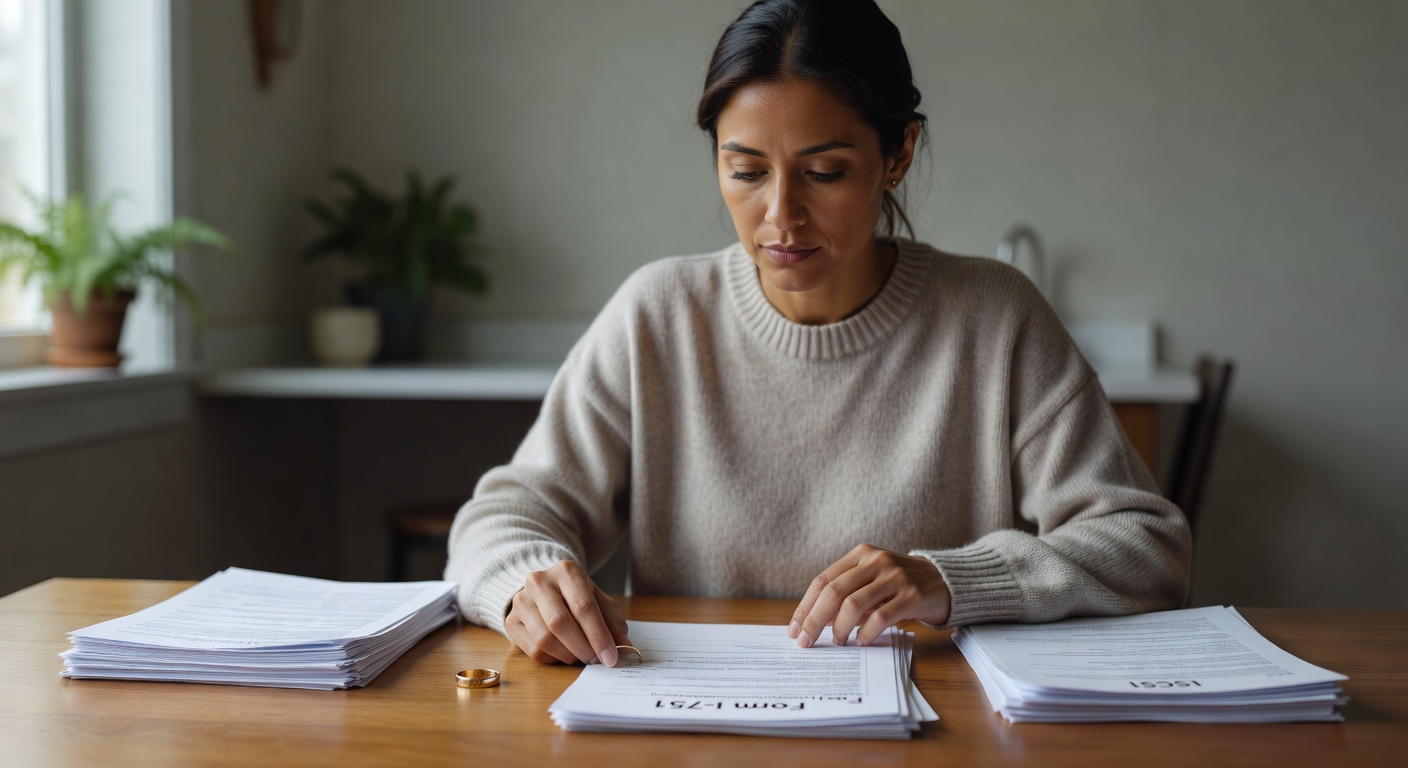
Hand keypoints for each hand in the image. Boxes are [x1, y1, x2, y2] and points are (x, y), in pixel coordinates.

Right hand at [505, 560, 631, 665]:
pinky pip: (533, 650)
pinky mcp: (511, 621)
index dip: (599, 635)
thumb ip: (612, 621)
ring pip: (545, 639)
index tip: (611, 657)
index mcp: (566, 571)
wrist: (544, 589)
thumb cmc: (576, 596)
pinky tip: (563, 654)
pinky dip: (553, 659)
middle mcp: (540, 582)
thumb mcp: (598, 600)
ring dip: (568, 655)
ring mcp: (521, 601)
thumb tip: (623, 646)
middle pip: (560, 623)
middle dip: (583, 648)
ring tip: (581, 657)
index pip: (583, 606)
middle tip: (597, 661)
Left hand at [787, 543, 950, 647]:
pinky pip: (880, 617)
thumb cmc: (900, 584)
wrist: (945, 580)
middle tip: (805, 642)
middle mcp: (876, 561)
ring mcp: (895, 577)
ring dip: (840, 628)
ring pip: (854, 604)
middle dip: (815, 620)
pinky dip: (866, 633)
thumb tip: (813, 622)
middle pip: (834, 592)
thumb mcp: (872, 580)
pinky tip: (861, 642)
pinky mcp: (912, 595)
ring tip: (838, 642)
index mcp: (861, 554)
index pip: (823, 581)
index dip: (805, 607)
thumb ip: (847, 593)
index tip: (795, 629)